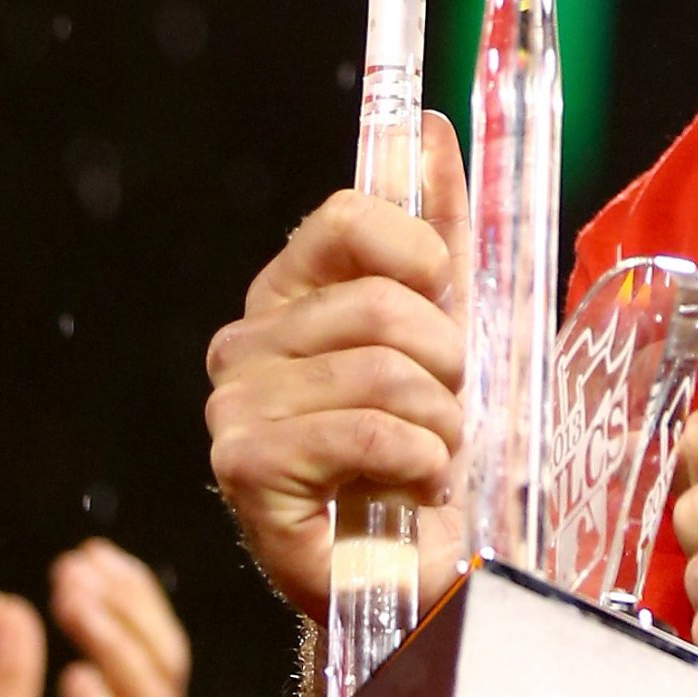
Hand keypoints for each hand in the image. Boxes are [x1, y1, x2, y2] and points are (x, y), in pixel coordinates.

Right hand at [206, 113, 470, 620]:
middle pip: (380, 301)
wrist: (429, 566)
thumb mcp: (462, 321)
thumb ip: (442, 224)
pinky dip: (418, 461)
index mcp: (291, 295)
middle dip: (448, 361)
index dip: (422, 257)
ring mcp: (236, 407)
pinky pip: (364, 432)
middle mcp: (247, 344)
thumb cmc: (439, 445)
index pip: (345, 218)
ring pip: (381, 369)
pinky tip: (411, 487)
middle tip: (447, 409)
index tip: (447, 304)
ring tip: (432, 455)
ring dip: (441, 422)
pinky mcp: (246, 471)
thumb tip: (426, 131)